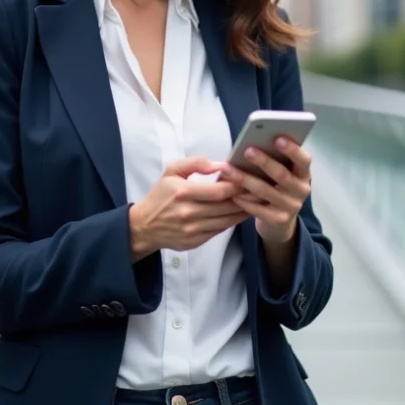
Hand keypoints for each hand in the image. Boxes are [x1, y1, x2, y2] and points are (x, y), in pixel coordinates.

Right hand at [128, 156, 250, 259]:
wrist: (144, 225)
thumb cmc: (160, 195)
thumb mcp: (172, 170)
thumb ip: (195, 163)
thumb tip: (220, 165)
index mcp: (183, 192)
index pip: (219, 191)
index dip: (237, 185)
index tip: (248, 178)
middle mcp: (188, 213)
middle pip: (226, 206)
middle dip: (245, 198)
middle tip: (259, 190)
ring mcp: (192, 229)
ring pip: (226, 220)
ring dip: (243, 211)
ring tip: (255, 201)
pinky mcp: (195, 241)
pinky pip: (220, 230)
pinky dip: (232, 222)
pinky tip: (240, 213)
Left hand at [222, 137, 311, 243]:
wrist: (280, 221)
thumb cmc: (276, 186)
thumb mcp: (281, 173)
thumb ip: (274, 160)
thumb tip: (252, 144)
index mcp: (303, 173)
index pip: (304, 160)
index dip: (292, 149)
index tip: (277, 138)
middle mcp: (301, 190)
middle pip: (282, 174)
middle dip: (263, 161)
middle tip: (247, 150)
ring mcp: (291, 206)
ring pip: (265, 191)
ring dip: (245, 179)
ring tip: (228, 170)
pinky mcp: (279, 220)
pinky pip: (258, 210)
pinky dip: (244, 200)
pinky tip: (231, 193)